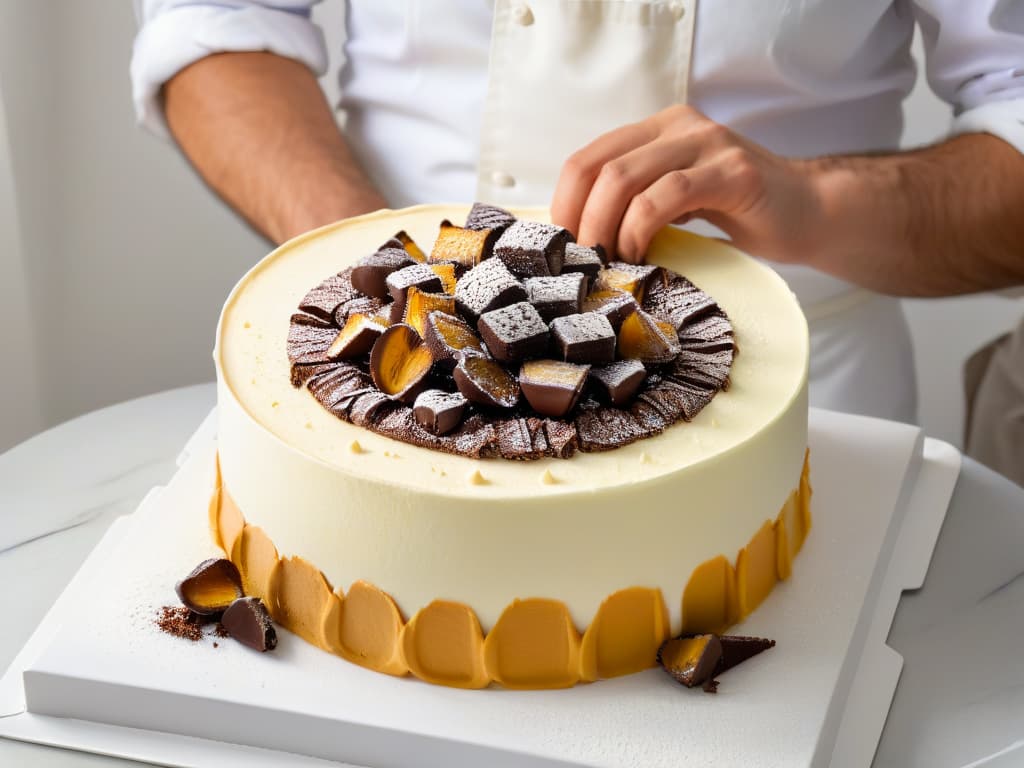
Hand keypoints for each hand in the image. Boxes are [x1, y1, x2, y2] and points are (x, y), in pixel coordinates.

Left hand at [551, 105, 825, 263]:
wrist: (810, 212)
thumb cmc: (737, 213)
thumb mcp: (675, 200)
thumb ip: (636, 201)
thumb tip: (580, 235)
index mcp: (657, 130)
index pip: (587, 159)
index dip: (564, 204)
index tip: (563, 246)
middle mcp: (679, 126)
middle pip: (600, 170)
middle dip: (582, 223)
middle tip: (585, 262)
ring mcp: (708, 144)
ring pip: (626, 180)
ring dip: (608, 230)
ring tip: (612, 262)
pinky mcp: (733, 171)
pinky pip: (667, 195)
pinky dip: (641, 229)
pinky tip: (642, 254)